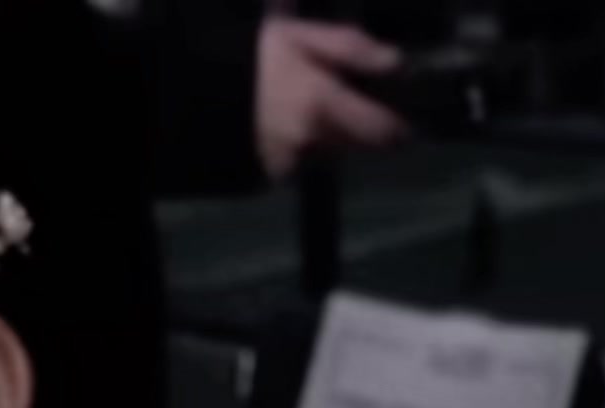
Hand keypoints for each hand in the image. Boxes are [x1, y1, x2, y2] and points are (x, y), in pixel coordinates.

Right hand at [256, 17, 406, 178]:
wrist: (205, 88)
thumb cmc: (256, 57)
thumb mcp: (301, 36)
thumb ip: (351, 47)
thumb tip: (396, 63)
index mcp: (322, 102)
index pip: (382, 130)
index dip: (396, 127)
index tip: (399, 121)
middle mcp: (311, 139)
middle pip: (360, 145)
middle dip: (361, 130)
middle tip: (346, 107)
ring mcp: (292, 162)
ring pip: (334, 155)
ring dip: (333, 140)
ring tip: (311, 114)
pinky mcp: (276, 174)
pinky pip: (308, 166)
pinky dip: (308, 152)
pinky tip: (293, 130)